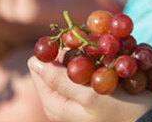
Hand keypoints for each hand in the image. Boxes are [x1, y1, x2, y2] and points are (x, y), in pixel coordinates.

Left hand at [28, 56, 151, 121]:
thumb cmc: (121, 111)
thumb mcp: (89, 96)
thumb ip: (59, 80)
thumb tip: (31, 61)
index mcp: (54, 106)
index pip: (39, 69)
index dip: (52, 51)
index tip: (72, 40)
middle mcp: (62, 103)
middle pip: (56, 66)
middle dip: (71, 53)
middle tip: (92, 45)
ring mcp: (77, 98)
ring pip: (73, 66)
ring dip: (87, 56)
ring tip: (105, 54)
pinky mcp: (92, 92)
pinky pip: (87, 71)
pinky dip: (96, 62)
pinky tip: (110, 60)